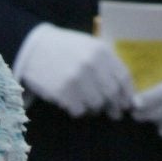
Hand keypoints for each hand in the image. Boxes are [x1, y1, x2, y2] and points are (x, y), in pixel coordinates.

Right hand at [13, 23, 135, 118]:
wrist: (34, 48)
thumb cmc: (64, 49)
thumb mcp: (89, 47)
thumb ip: (107, 64)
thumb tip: (124, 92)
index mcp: (101, 51)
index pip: (123, 77)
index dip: (127, 94)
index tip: (128, 103)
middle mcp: (91, 64)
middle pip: (112, 94)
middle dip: (114, 106)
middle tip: (114, 113)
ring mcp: (76, 79)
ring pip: (96, 105)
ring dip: (94, 109)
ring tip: (89, 105)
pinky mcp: (62, 92)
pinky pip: (78, 110)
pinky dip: (78, 110)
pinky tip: (73, 103)